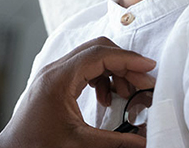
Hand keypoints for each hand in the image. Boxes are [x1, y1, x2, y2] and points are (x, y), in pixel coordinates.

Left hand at [0, 37, 155, 147]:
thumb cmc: (38, 144)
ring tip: (127, 94)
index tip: (149, 68)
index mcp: (59, 78)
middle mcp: (54, 70)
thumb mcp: (80, 143)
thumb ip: (115, 141)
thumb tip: (145, 141)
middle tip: (144, 83)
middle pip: (96, 50)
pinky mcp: (54, 82)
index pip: (99, 55)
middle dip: (123, 63)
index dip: (127, 59)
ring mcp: (52, 74)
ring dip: (113, 71)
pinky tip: (107, 99)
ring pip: (91, 58)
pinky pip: (83, 69)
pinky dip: (101, 78)